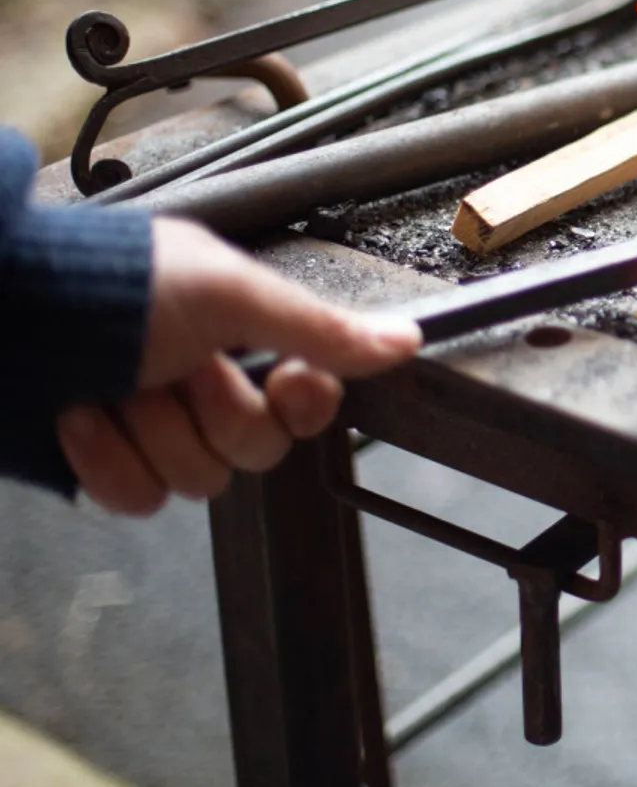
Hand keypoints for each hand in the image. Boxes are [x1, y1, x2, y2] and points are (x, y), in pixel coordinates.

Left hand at [57, 219, 421, 515]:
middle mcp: (203, 383)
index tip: (286, 381)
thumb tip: (406, 340)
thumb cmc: (111, 286)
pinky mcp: (102, 464)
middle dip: (214, 412)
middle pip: (257, 449)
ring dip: (151, 432)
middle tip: (180, 370)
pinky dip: (105, 458)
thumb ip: (319, 328)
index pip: (310, 401)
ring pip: (198, 480)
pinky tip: (79, 415)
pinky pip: (136, 500)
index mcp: (241, 336)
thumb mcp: (230, 293)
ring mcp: (152, 427)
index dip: (302, 403)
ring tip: (115, 386)